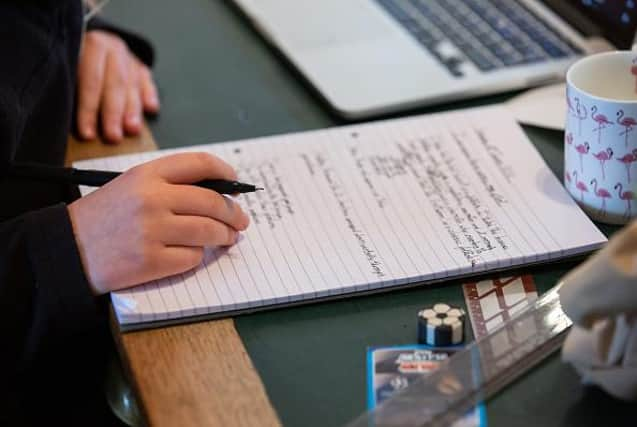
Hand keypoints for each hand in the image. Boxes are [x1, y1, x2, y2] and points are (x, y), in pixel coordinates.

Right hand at [67, 153, 249, 294]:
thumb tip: (219, 194)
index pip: (200, 164)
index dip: (226, 173)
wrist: (67, 249)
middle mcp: (152, 198)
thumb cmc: (104, 216)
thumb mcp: (130, 186)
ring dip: (225, 236)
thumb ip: (169, 185)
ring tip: (228, 237)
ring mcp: (153, 231)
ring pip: (209, 231)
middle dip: (235, 213)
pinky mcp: (152, 261)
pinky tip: (191, 254)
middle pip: (213, 202)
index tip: (237, 184)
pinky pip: (192, 257)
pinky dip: (197, 257)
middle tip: (242, 221)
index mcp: (148, 174)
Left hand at [77, 30, 159, 142]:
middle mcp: (111, 48)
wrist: (82, 43)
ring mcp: (128, 55)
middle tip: (114, 136)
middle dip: (114, 114)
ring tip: (132, 129)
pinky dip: (149, 95)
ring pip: (132, 85)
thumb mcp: (64, 68)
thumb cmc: (69, 62)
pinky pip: (146, 81)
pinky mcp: (139, 65)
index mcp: (90, 45)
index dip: (88, 109)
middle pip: (115, 84)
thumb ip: (69, 90)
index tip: (87, 133)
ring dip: (133, 110)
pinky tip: (150, 109)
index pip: (90, 81)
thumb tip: (68, 117)